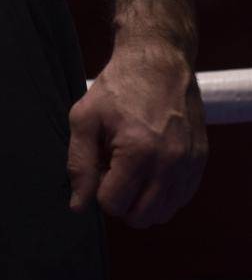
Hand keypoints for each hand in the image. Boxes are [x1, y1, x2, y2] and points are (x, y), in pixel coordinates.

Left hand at [67, 40, 207, 227]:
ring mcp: (189, 163)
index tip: (100, 165)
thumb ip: (79, 164)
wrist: (158, 62)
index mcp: (138, 151)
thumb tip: (78, 206)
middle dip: (121, 201)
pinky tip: (151, 167)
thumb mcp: (84, 118)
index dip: (99, 190)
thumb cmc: (117, 88)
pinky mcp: (200, 161)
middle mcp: (169, 163)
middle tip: (114, 170)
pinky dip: (163, 194)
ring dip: (143, 201)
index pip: (113, 204)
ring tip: (133, 168)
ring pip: (162, 213)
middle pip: (140, 217)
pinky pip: (180, 199)